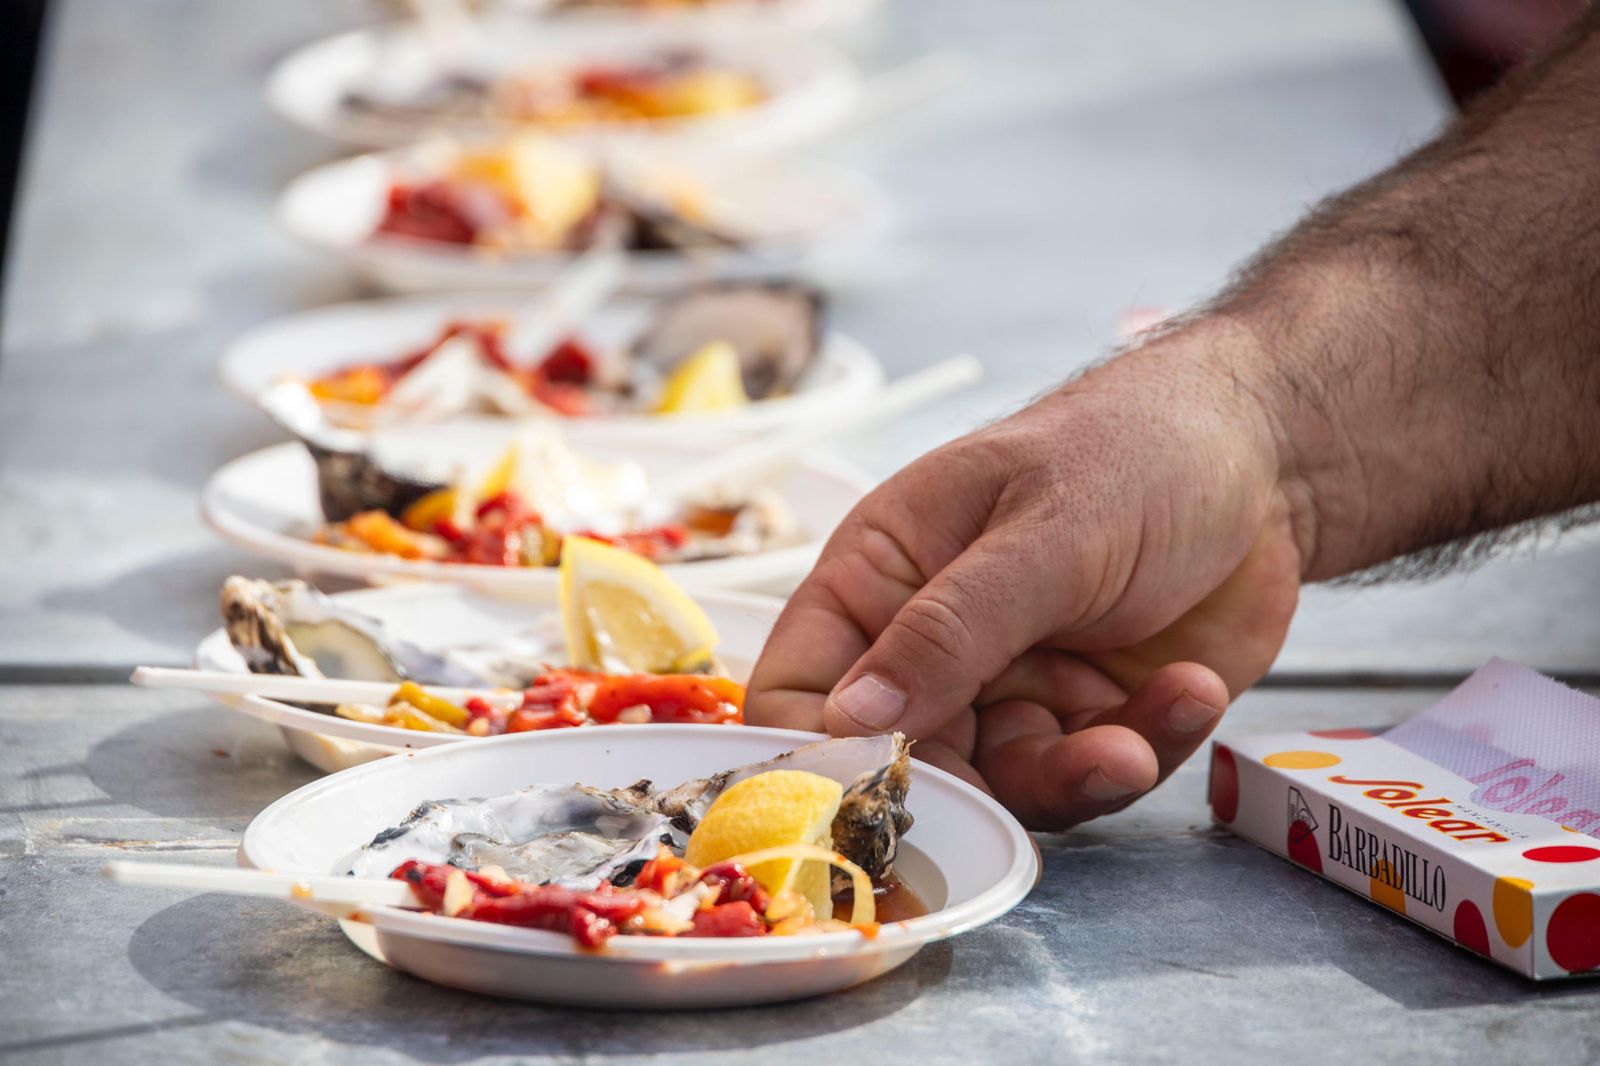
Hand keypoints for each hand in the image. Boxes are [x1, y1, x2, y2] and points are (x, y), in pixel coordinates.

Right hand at [745, 329, 1305, 829]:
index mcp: (882, 575)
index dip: (816, 753)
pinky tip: (1187, 689)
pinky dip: (1142, 750)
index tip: (866, 796)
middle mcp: (931, 644)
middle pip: (902, 761)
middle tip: (1043, 776)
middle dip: (974, 788)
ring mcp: (1010, 686)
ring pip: (1004, 787)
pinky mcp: (1086, 718)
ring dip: (1075, 775)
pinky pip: (1089, 776)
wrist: (1270, 457)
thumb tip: (849, 721)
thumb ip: (950, 630)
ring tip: (1133, 740)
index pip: (801, 685)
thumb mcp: (1042, 534)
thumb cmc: (1137, 449)